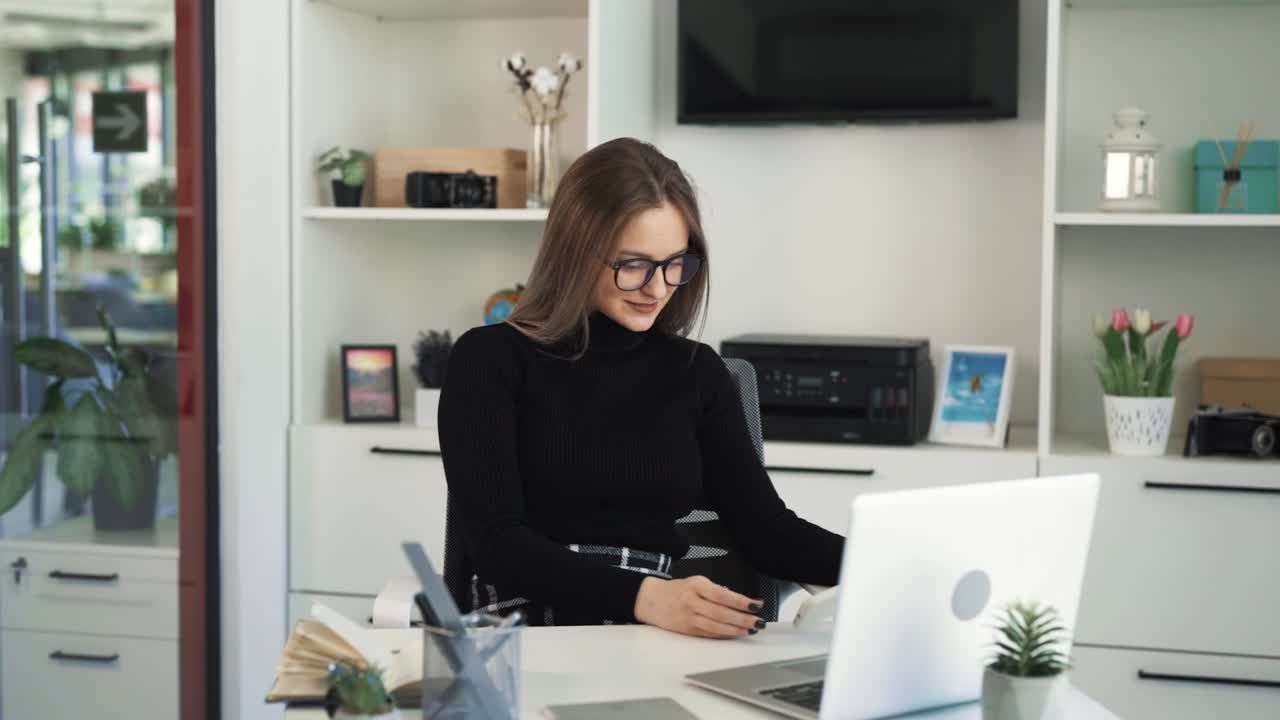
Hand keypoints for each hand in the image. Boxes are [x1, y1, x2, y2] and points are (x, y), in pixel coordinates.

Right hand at [633, 575, 765, 638]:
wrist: (651, 600)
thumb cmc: (677, 590)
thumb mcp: (696, 582)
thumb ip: (717, 591)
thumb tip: (743, 601)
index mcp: (696, 585)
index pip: (722, 594)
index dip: (741, 602)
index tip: (756, 605)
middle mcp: (692, 601)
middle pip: (721, 613)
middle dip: (743, 619)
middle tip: (758, 622)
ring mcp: (689, 617)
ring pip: (716, 626)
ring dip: (736, 629)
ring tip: (750, 630)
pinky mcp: (687, 630)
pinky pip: (709, 634)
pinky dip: (724, 634)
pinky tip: (735, 634)